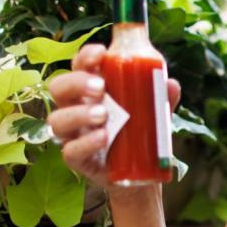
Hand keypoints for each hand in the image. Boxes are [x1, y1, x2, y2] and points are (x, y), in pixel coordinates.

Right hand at [47, 44, 181, 186]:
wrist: (138, 172)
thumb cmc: (138, 132)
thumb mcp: (153, 112)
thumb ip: (160, 98)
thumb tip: (170, 84)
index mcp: (89, 90)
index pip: (78, 66)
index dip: (85, 56)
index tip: (101, 54)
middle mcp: (75, 109)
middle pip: (59, 88)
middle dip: (76, 83)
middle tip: (101, 88)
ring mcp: (73, 135)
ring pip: (57, 121)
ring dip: (78, 114)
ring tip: (103, 115)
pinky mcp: (77, 160)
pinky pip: (70, 152)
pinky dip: (85, 143)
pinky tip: (103, 138)